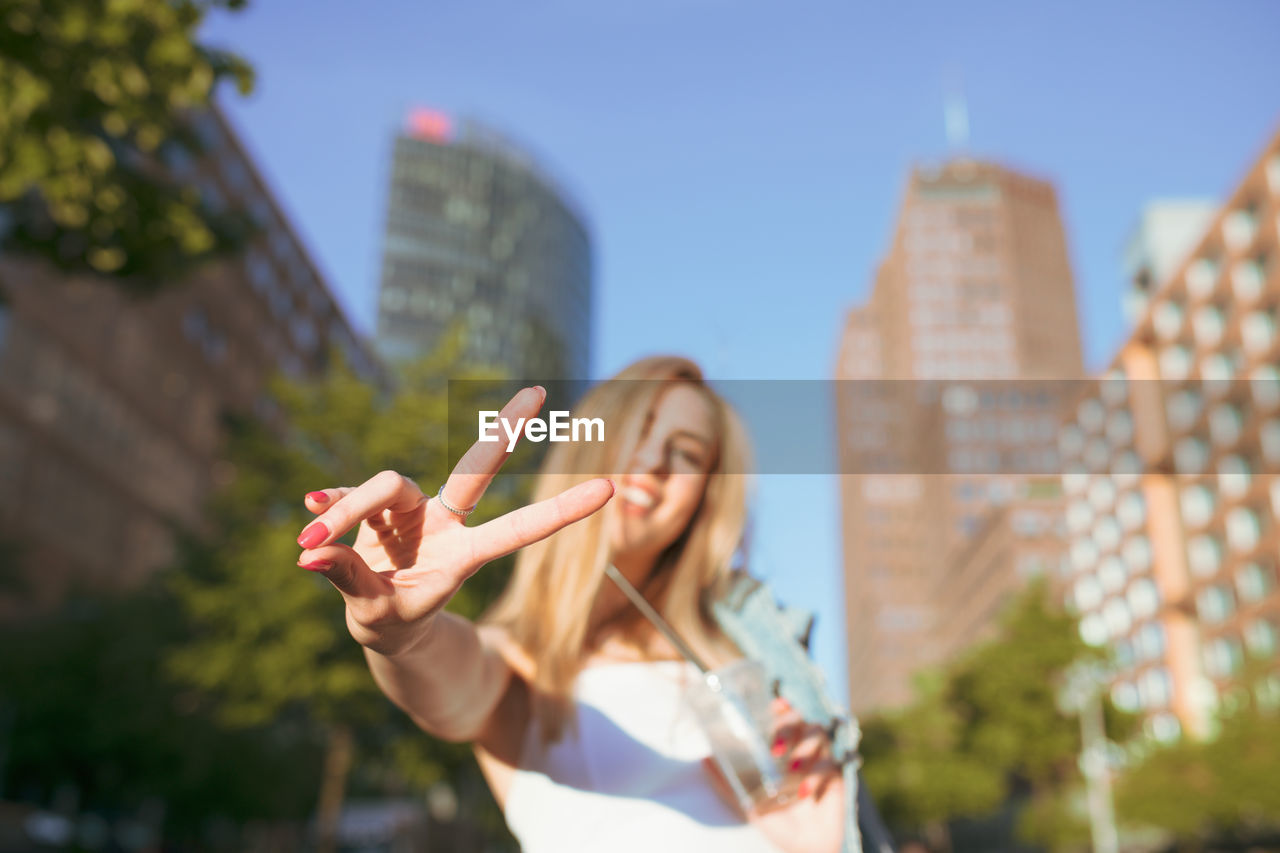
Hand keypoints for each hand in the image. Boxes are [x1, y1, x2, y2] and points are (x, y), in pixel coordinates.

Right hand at [295, 385, 614, 655]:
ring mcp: (411, 510)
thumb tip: (314, 553)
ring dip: (343, 513)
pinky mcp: (374, 507)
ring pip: (382, 486)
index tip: (610, 489)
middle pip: (477, 467)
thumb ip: (352, 582)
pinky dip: (327, 508)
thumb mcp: (378, 615)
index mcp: (465, 556)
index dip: (560, 511)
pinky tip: (308, 518)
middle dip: (506, 430)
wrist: (381, 626)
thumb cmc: (394, 625)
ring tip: (309, 545)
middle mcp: (445, 521)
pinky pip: (346, 498)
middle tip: (539, 391)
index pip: (518, 530)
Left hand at [702, 696, 845, 852]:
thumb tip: (702, 759)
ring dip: (804, 748)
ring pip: (818, 734)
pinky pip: (829, 764)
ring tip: (792, 769)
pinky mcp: (835, 776)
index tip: (776, 704)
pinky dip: (816, 776)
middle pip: (802, 719)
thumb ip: (725, 782)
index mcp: (783, 749)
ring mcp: (819, 760)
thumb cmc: (775, 821)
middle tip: (774, 749)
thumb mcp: (746, 801)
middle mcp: (802, 749)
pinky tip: (804, 792)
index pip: (784, 716)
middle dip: (789, 726)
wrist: (802, 848)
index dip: (782, 706)